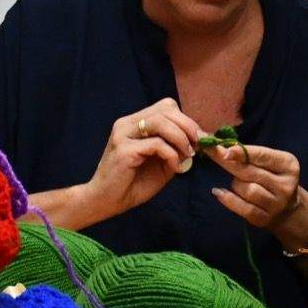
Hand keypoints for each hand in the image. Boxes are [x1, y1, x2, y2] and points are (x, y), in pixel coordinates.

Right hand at [76, 99, 202, 224]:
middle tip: (197, 145)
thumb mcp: (162, 162)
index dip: (186, 120)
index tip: (198, 138)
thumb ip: (177, 149)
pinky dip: (171, 154)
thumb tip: (199, 140)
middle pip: (166, 109)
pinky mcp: (124, 149)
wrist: (108, 201)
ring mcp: (123, 134)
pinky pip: (156, 144)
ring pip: (161, 121)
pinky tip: (173, 167)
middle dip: (188, 126)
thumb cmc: (134, 183)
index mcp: (136, 122)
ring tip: (188, 154)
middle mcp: (127, 123)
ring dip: (180, 138)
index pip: (166, 106)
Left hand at [205, 139, 303, 234]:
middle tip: (210, 152)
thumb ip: (251, 155)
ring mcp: (276, 204)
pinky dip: (228, 199)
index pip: (262, 155)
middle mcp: (285, 185)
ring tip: (236, 183)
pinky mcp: (265, 218)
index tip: (225, 150)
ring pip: (247, 190)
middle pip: (250, 172)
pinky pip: (243, 208)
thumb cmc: (272, 178)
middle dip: (228, 162)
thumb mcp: (270, 163)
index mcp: (288, 165)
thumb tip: (222, 148)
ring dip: (235, 184)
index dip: (242, 152)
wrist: (286, 209)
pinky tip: (219, 192)